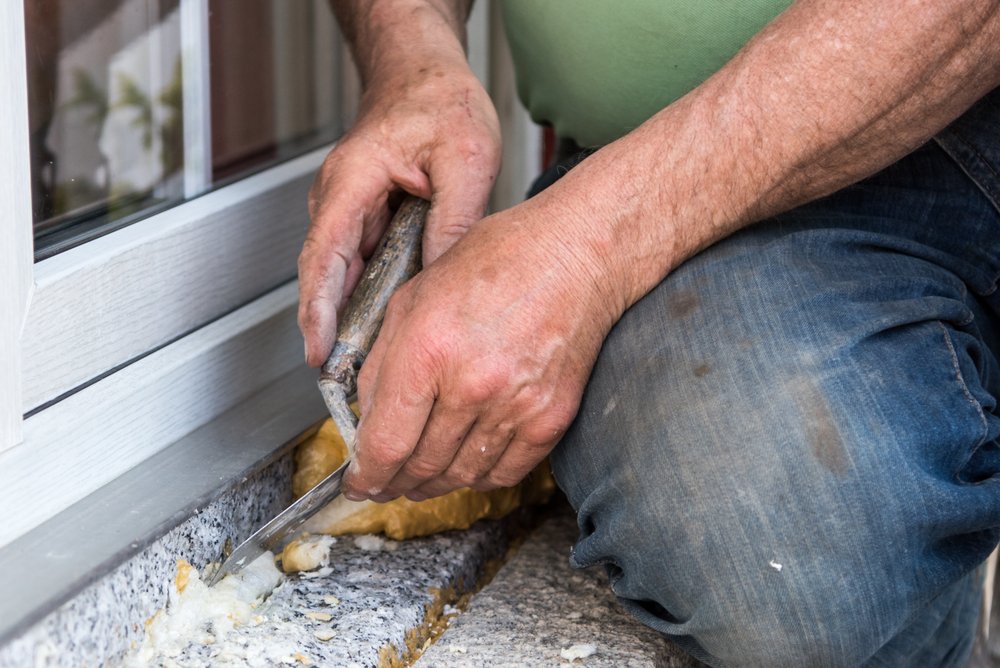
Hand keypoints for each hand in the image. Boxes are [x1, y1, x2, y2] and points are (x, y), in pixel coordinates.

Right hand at [298, 58, 500, 366]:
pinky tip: (393, 329)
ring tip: (373, 368)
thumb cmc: (439, 100)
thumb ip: (454, 218)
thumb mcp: (466, 157)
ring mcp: (349, 209)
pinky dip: (372, 298)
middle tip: (350, 382)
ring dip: (354, 319)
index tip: (318, 353)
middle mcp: (340, 199)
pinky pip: (363, 265)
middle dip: (333, 331)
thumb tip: (443, 280)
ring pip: (345, 276)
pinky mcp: (365, 217)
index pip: (323, 257)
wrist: (425, 73)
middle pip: (327, 277)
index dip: (317, 312)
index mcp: (353, 181)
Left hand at [341, 193, 621, 501]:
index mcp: (428, 349)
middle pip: (420, 467)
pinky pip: (505, 473)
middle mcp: (471, 384)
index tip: (357, 484)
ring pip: (460, 476)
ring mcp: (515, 405)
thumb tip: (364, 415)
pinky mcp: (550, 418)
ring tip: (420, 478)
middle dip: (394, 483)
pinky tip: (465, 466)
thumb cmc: (497, 262)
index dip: (365, 476)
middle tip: (384, 484)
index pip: (384, 443)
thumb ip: (381, 359)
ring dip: (434, 484)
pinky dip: (479, 478)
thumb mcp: (415, 294)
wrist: (574, 257)